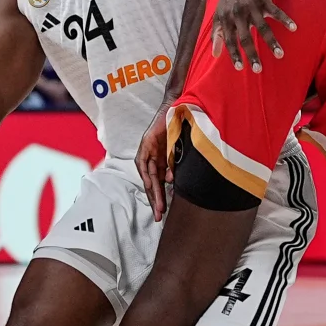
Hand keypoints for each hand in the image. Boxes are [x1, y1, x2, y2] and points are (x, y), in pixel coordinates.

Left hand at [135, 101, 173, 221]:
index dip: (158, 198)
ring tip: (158, 206)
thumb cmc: (179, 130)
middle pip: (151, 183)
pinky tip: (154, 183)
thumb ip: (173, 166)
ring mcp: (147, 150)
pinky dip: (149, 172)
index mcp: (158, 162)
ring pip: (148, 176)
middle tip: (159, 216)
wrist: (178, 109)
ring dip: (153, 191)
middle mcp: (150, 158)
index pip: (156, 184)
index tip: (161, 212)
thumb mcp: (177, 152)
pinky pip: (145, 161)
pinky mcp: (147, 143)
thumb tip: (171, 182)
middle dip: (155, 200)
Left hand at [210, 0, 292, 72]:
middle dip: (252, 54)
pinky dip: (284, 19)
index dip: (234, 54)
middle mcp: (238, 15)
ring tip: (279, 54)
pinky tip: (293, 28)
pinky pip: (276, 11)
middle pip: (246, 37)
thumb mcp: (218, 16)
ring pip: (263, 27)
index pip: (230, 40)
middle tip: (259, 69)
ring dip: (272, 42)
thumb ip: (217, 35)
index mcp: (227, 20)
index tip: (240, 68)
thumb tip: (215, 55)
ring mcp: (252, 7)